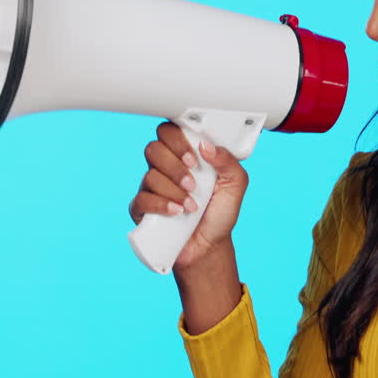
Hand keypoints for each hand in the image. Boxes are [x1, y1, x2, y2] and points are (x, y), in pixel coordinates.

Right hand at [128, 120, 249, 269]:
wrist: (209, 245)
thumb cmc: (219, 213)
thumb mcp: (235, 185)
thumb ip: (228, 162)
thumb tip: (207, 146)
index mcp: (186, 156)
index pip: (169, 132)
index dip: (177, 140)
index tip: (194, 159)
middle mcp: (166, 168)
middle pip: (154, 149)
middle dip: (175, 167)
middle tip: (193, 183)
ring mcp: (152, 187)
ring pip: (150, 175)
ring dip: (174, 191)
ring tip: (192, 206)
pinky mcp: (142, 208)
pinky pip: (141, 199)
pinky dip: (161, 205)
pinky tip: (177, 212)